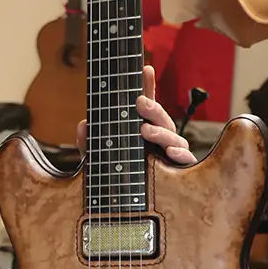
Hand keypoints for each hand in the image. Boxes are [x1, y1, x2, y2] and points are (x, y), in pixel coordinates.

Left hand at [76, 65, 196, 165]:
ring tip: (146, 130)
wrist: (128, 200)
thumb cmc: (115, 173)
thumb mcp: (97, 158)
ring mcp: (171, 149)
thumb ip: (89, 143)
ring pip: (173, 136)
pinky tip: (170, 152)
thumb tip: (83, 125)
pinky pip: (185, 158)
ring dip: (160, 132)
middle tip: (140, 102)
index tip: (145, 68)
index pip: (145, 104)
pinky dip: (180, 154)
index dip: (146, 86)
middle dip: (151, 108)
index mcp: (143, 126)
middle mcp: (160, 134)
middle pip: (160, 116)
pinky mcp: (178, 167)